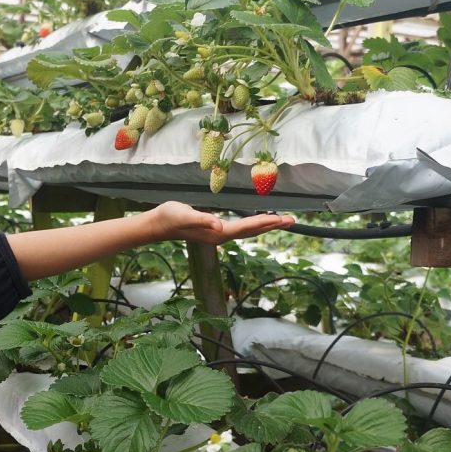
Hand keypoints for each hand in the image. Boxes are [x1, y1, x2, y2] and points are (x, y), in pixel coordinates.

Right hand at [151, 201, 294, 244]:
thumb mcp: (184, 215)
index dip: (263, 222)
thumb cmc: (170, 217)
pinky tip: (259, 221)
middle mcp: (221, 236)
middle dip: (272, 225)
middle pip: (252, 231)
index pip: (246, 227)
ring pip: (248, 231)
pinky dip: (254, 224)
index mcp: (217, 233)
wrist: (158, 224)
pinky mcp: (215, 230)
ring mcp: (219, 234)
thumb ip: (201, 219)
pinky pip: (241, 228)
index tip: (279, 218)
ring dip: (266, 225)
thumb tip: (219, 226)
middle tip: (292, 220)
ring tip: (281, 220)